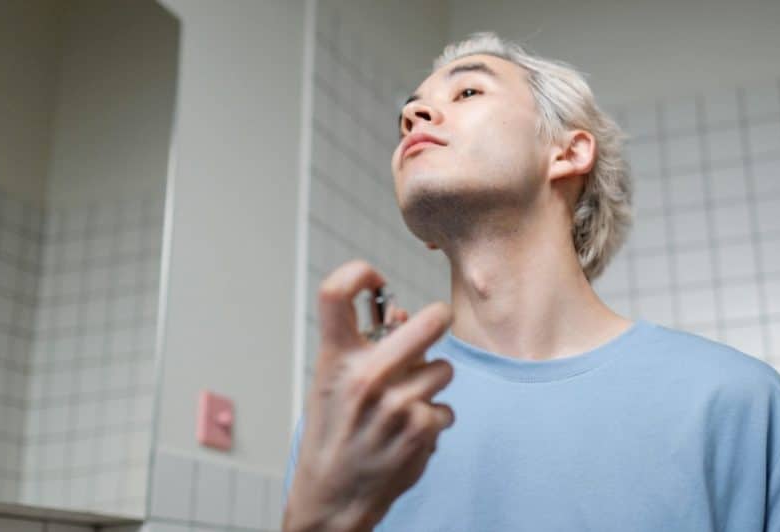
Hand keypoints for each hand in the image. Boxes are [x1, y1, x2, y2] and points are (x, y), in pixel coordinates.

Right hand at [283, 260, 454, 531]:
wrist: (333, 496)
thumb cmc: (334, 433)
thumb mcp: (335, 384)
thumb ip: (366, 346)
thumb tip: (404, 312)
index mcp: (336, 360)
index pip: (336, 293)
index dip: (358, 273)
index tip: (373, 279)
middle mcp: (365, 377)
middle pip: (427, 322)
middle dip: (438, 319)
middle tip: (438, 319)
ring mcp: (396, 404)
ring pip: (443, 370)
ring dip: (432, 383)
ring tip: (406, 403)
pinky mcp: (421, 429)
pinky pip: (446, 408)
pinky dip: (434, 420)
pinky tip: (410, 433)